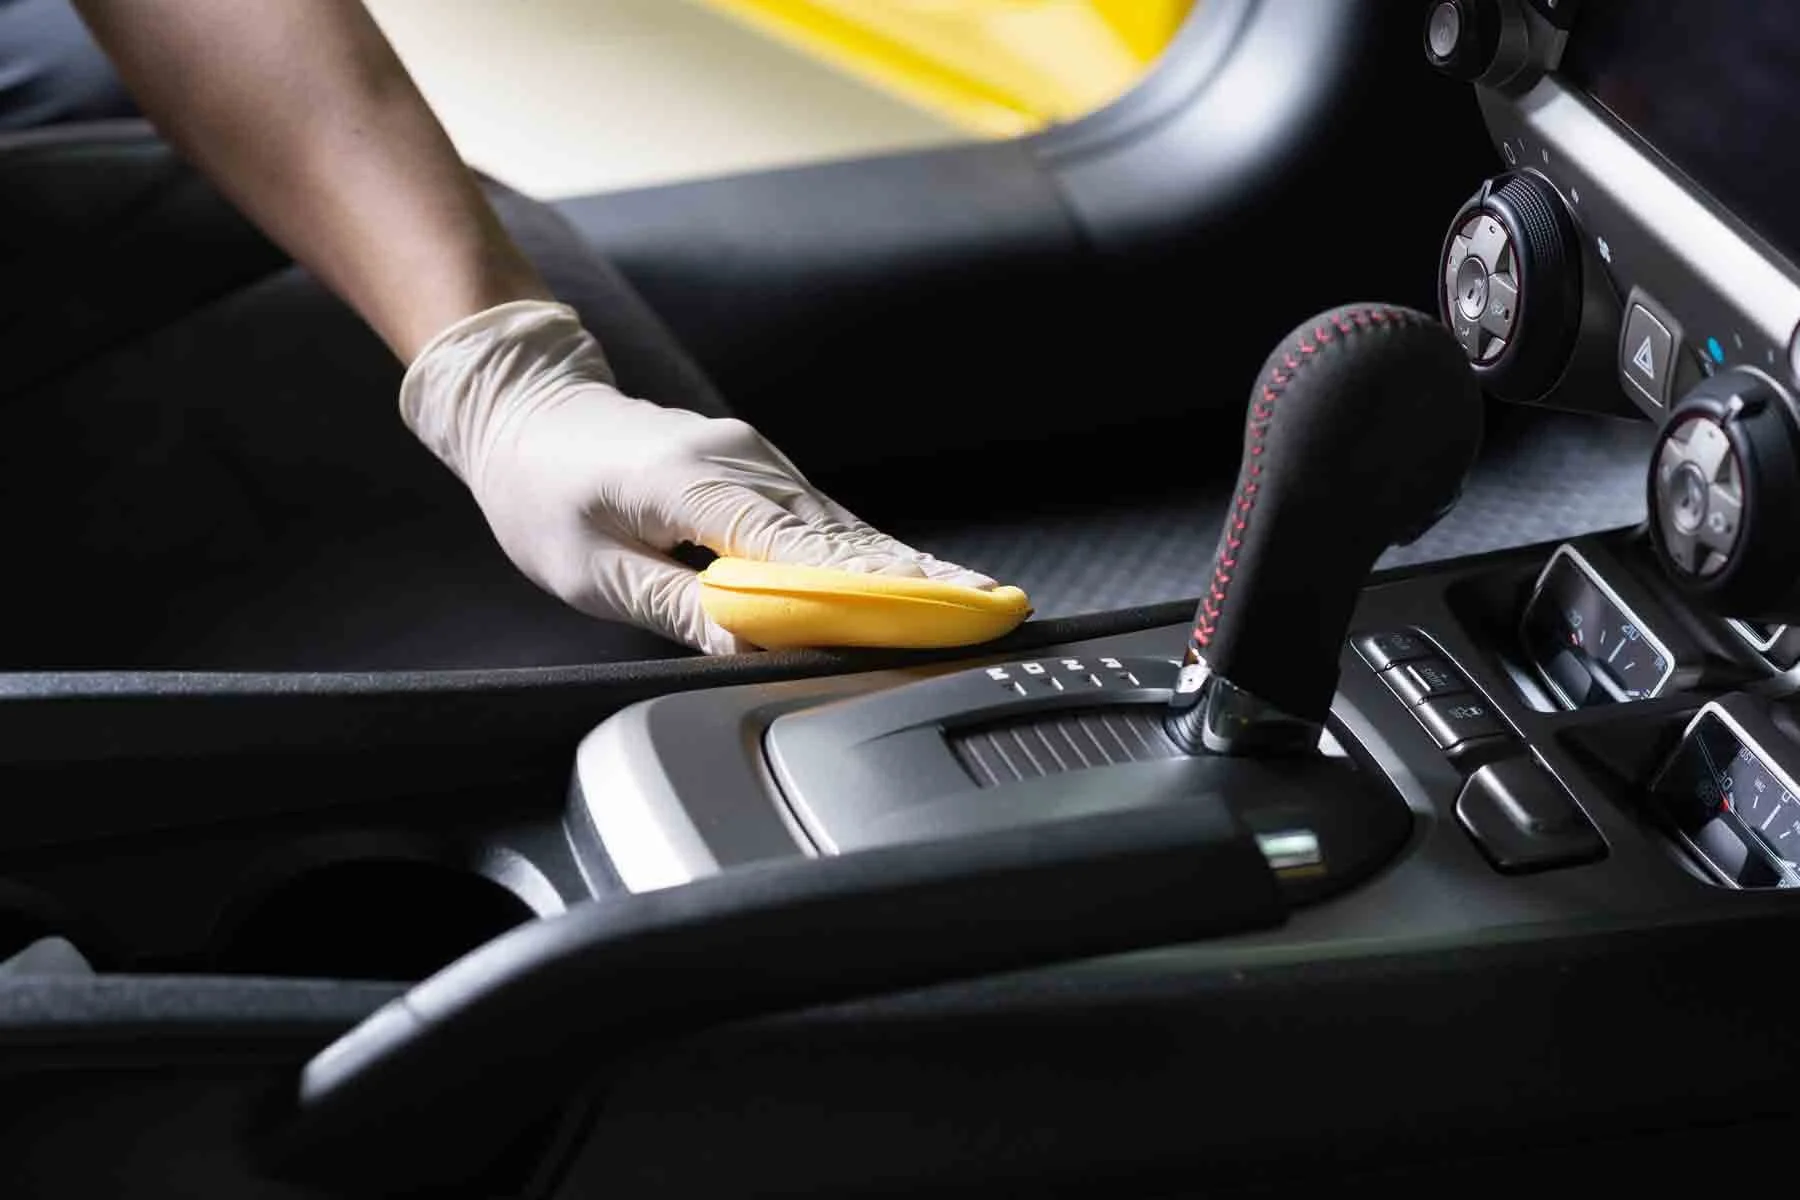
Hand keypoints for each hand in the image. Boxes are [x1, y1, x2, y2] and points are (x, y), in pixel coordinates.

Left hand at [399, 301, 993, 652]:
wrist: (528, 411)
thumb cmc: (544, 495)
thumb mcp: (589, 569)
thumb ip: (674, 606)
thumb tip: (754, 643)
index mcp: (696, 485)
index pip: (800, 551)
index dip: (872, 589)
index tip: (935, 614)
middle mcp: (743, 465)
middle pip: (843, 536)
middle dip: (918, 580)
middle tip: (992, 613)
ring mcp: (758, 463)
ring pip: (844, 528)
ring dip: (907, 569)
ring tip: (977, 602)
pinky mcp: (760, 474)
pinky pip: (825, 522)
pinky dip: (872, 554)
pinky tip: (918, 577)